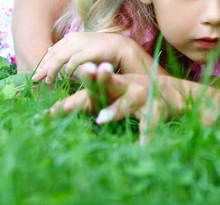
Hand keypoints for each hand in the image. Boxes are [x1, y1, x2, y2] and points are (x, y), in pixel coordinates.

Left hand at [32, 32, 133, 83]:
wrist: (121, 47)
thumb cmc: (103, 51)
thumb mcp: (84, 49)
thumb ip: (70, 52)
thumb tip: (54, 57)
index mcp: (72, 37)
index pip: (53, 50)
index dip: (44, 62)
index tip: (38, 73)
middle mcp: (74, 39)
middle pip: (53, 54)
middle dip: (43, 68)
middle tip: (35, 79)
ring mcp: (81, 44)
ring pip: (59, 58)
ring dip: (51, 71)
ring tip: (47, 81)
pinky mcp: (88, 51)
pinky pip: (72, 63)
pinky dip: (66, 71)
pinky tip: (64, 78)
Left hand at [49, 63, 181, 143]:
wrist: (173, 92)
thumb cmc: (134, 95)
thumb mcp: (111, 94)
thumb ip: (84, 101)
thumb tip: (51, 113)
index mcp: (110, 86)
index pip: (86, 92)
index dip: (67, 102)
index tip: (46, 115)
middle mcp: (125, 88)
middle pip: (108, 83)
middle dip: (96, 78)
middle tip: (85, 70)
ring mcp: (142, 97)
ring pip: (126, 102)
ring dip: (115, 109)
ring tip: (101, 119)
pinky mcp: (157, 110)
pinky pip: (150, 125)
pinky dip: (147, 137)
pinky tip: (142, 149)